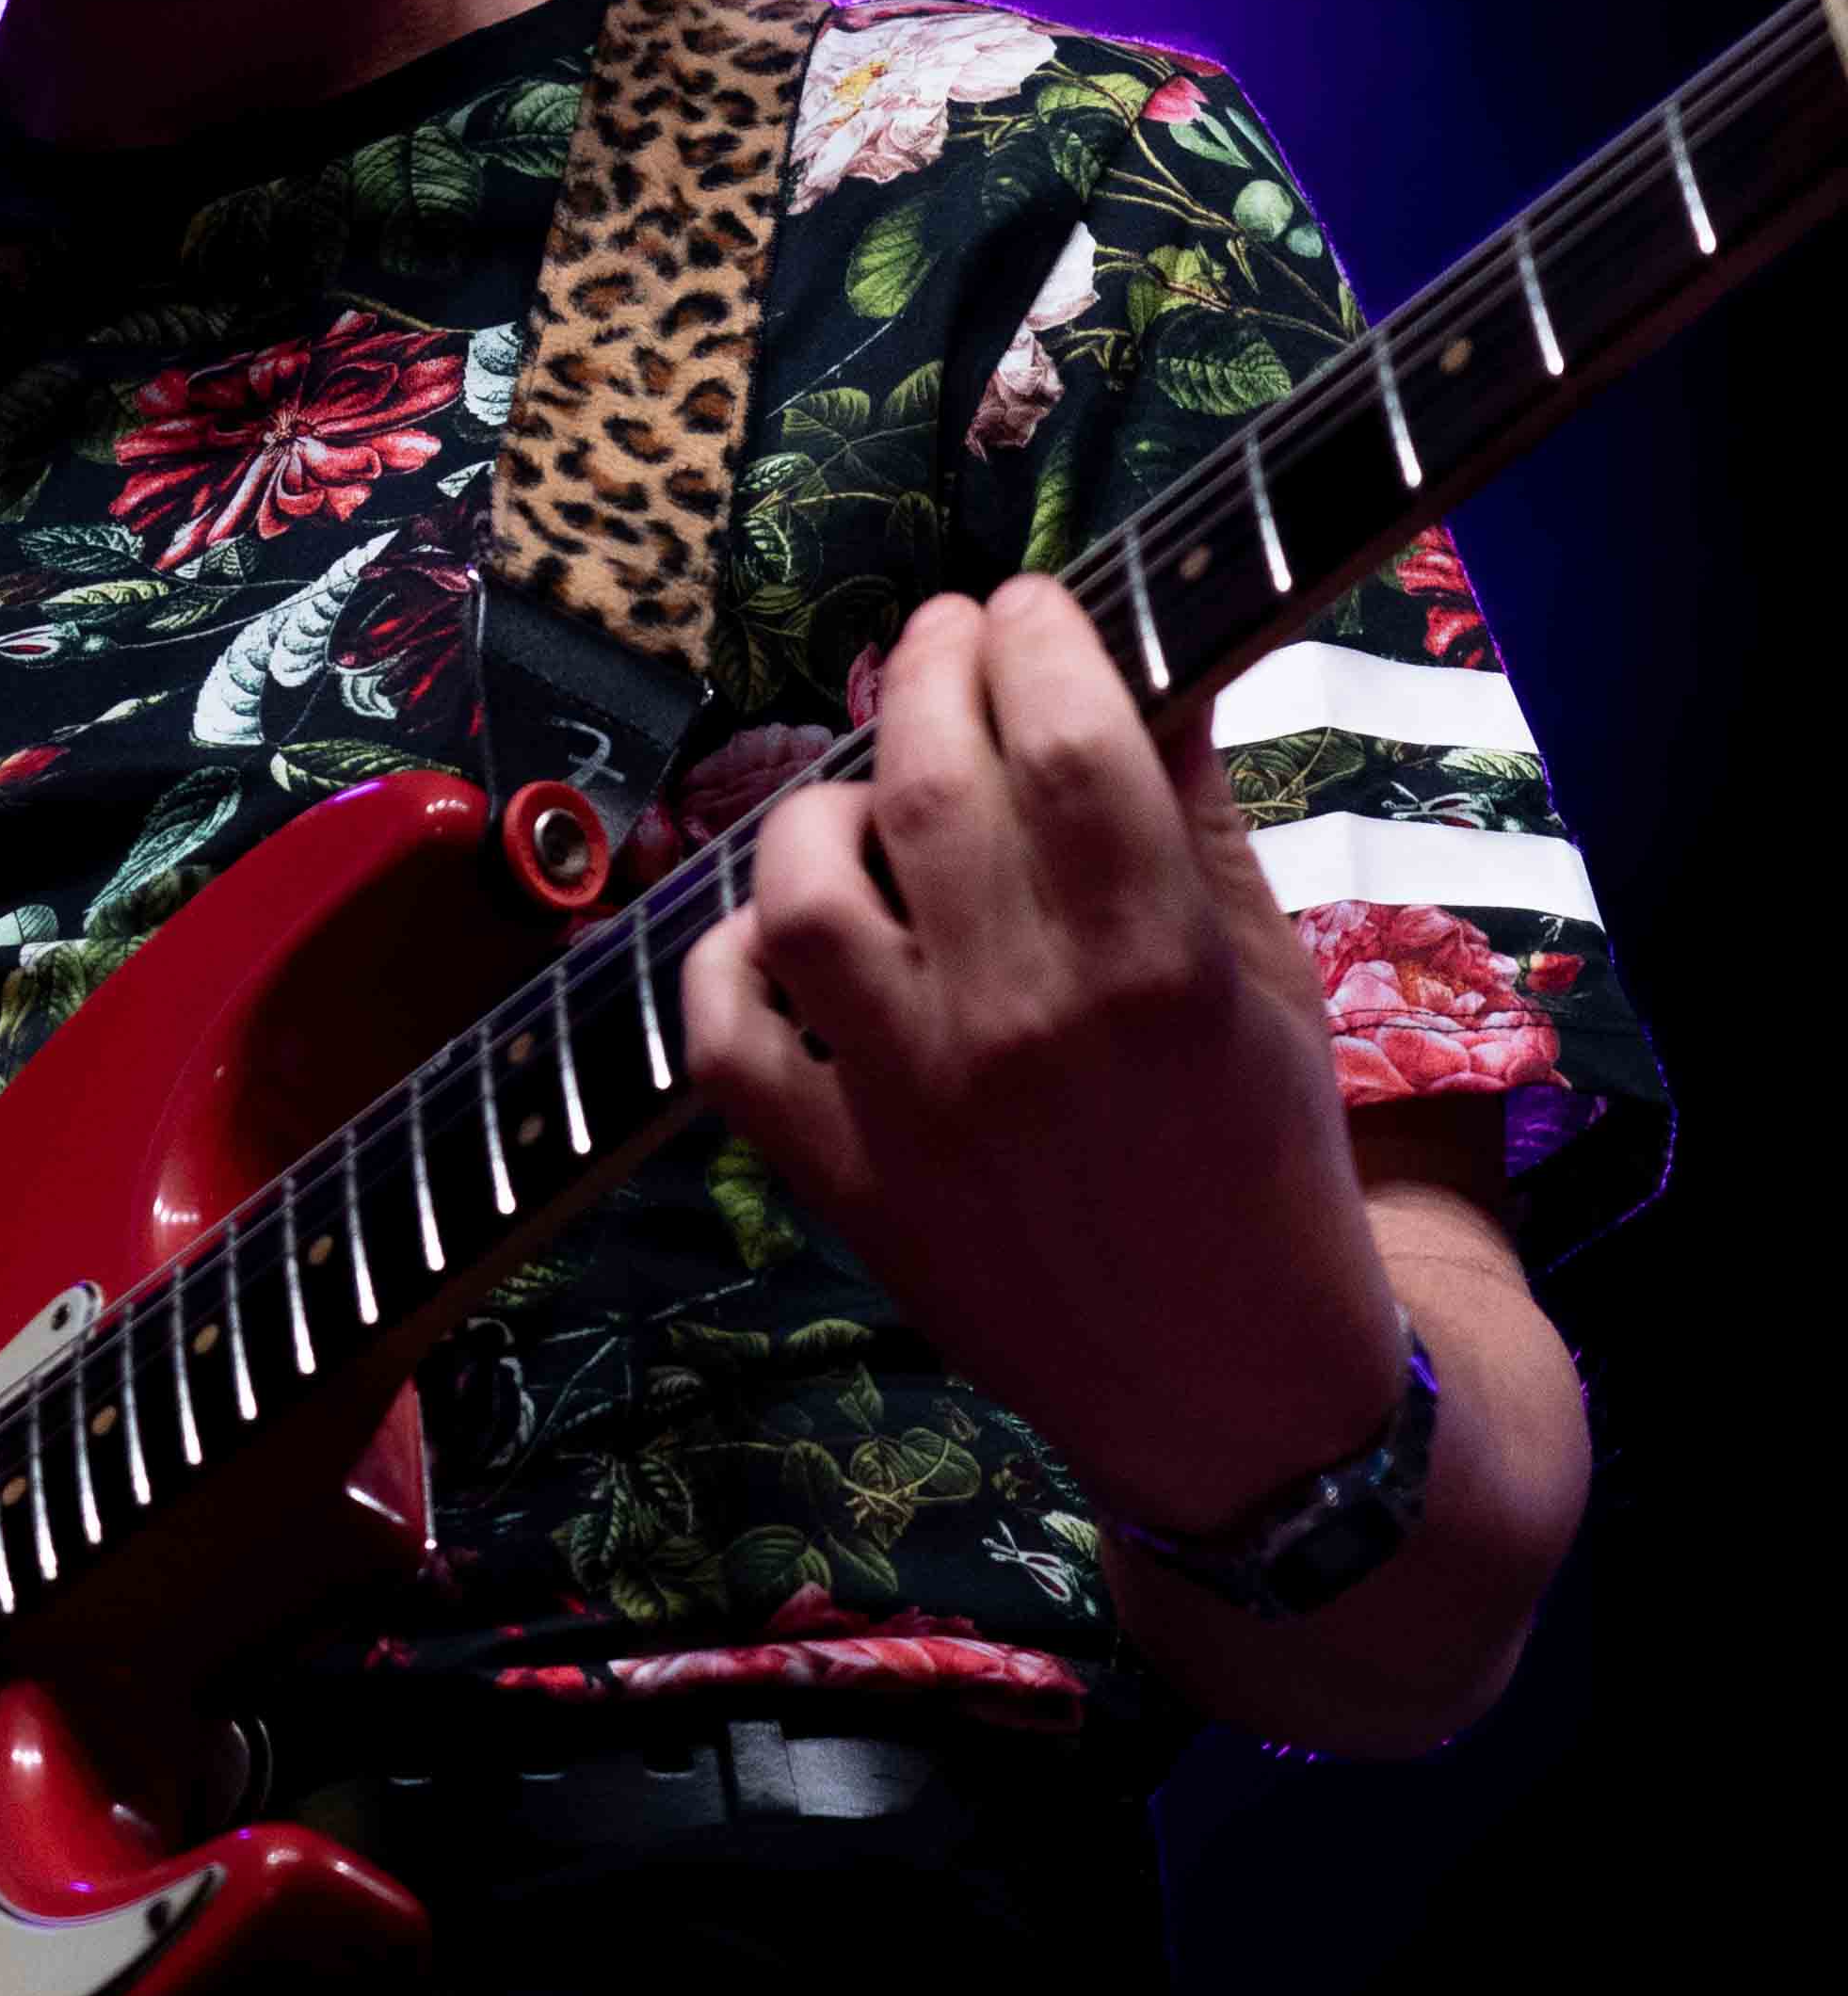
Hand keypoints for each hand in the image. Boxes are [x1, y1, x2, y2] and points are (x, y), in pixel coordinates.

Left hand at [678, 577, 1408, 1531]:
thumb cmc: (1267, 1158)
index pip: (1066, 736)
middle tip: (945, 638)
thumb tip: (1138, 654)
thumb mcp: (1268, 978)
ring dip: (822, 809)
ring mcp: (911, 1107)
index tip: (1026, 602)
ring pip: (801, 891)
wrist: (1230, 1392)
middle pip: (926, 785)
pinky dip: (734, 959)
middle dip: (928, 671)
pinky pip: (727, 1033)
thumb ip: (1193, 811)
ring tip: (870, 799)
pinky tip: (791, 934)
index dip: (1033, 636)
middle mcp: (1021, 1026)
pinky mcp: (839, 1181)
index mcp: (1157, 970)